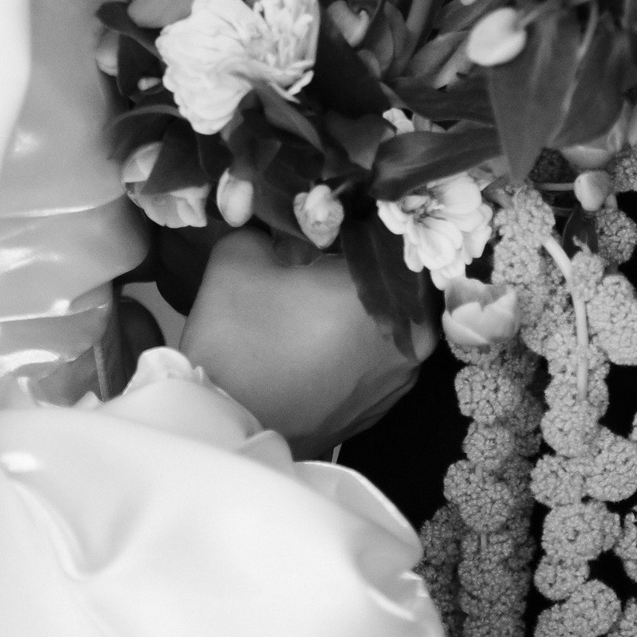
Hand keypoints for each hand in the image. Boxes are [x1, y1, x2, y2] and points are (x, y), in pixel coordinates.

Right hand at [179, 228, 434, 457]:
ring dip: (368, 303)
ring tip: (325, 292)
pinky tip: (324, 334)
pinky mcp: (383, 406)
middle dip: (371, 259)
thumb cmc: (237, 339)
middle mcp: (414, 336)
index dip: (368, 213)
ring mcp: (403, 377)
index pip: (395, 230)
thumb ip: (275, 224)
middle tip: (331, 245)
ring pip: (395, 318)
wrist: (222, 430)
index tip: (340, 207)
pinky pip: (381, 355)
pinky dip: (361, 341)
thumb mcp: (242, 255)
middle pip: (401, 276)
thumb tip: (293, 220)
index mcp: (389, 291)